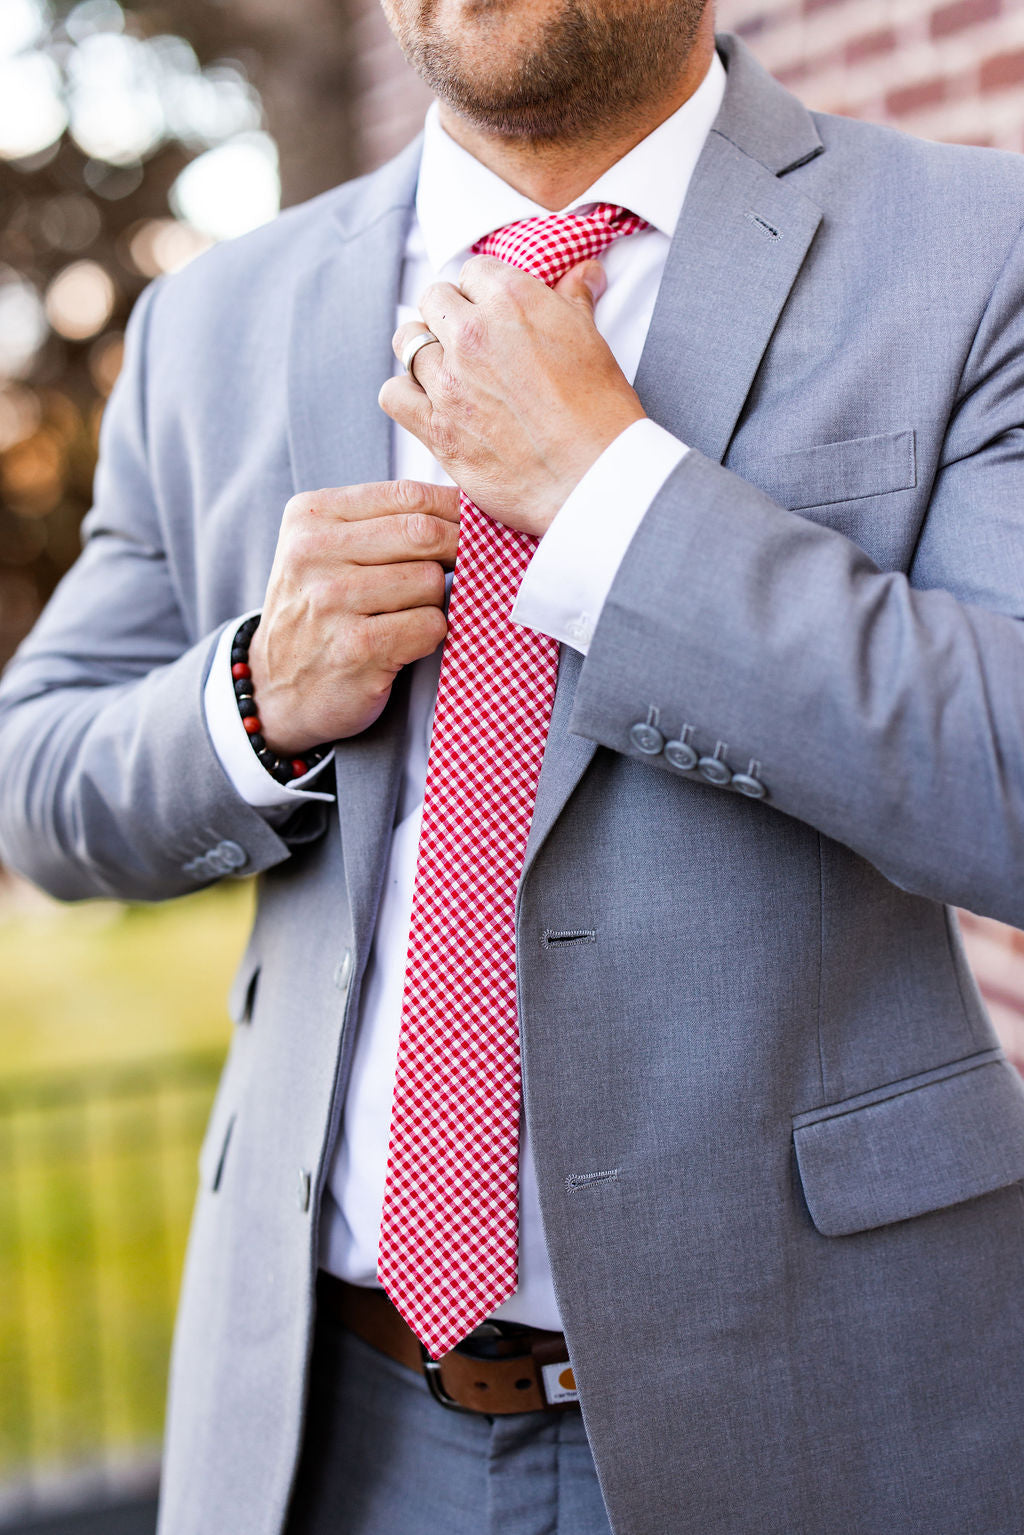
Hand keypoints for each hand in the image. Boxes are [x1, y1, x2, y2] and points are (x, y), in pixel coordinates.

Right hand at [248, 480, 459, 752]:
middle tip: (464, 570)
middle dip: (457, 552)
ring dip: (436, 601)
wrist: (276, 689)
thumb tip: (466, 506)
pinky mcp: (356, 647)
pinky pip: (430, 625)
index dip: (453, 510)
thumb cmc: (319, 614)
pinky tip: (405, 644)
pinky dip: (430, 635)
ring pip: (430, 580)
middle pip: (424, 533)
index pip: (406, 494)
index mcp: (311, 516)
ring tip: (411, 614)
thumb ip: (381, 522)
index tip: (472, 527)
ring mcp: (332, 600)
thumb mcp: (327, 551)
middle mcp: (314, 552)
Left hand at [379, 258, 646, 536]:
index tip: (491, 312)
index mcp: (510, 300)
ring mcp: (449, 382)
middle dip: (449, 315)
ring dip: (425, 352)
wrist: (593, 475)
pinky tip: (427, 401)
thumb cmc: (599, 410)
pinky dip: (405, 394)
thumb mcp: (591, 339)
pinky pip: (393, 394)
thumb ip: (574, 300)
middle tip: (469, 340)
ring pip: (408, 343)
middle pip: (434, 300)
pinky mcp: (437, 428)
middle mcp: (472, 334)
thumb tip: (582, 274)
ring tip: (447, 369)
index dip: (482, 292)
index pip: (473, 272)